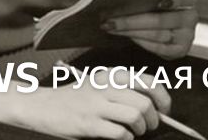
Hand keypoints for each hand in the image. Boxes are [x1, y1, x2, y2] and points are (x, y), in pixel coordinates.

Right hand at [15, 64, 170, 138]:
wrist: (43, 106)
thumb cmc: (75, 97)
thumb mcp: (100, 84)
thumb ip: (124, 89)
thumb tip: (155, 105)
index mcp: (112, 74)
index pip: (149, 82)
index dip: (163, 99)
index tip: (165, 110)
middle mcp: (106, 86)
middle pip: (145, 101)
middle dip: (154, 119)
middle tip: (150, 126)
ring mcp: (97, 105)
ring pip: (136, 115)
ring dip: (141, 129)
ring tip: (135, 131)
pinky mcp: (88, 123)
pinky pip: (120, 133)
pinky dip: (127, 138)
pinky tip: (122, 137)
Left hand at [104, 0, 198, 58]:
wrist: (167, 30)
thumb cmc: (157, 9)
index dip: (175, 0)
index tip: (160, 3)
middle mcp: (191, 17)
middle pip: (160, 20)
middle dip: (131, 20)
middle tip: (109, 19)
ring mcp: (187, 36)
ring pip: (156, 34)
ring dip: (130, 31)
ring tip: (111, 27)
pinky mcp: (180, 50)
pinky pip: (158, 47)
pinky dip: (140, 41)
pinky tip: (127, 36)